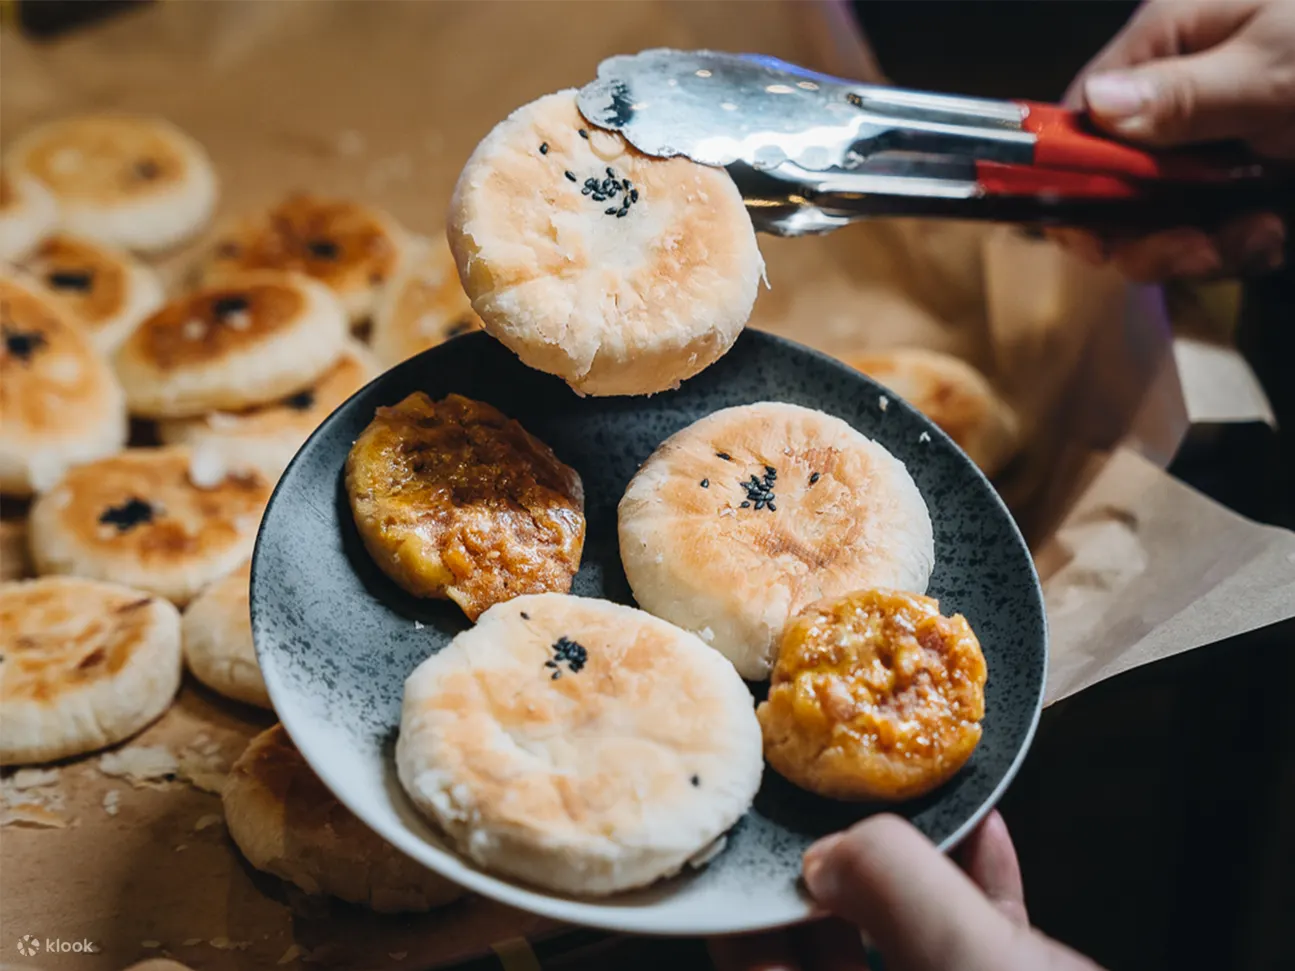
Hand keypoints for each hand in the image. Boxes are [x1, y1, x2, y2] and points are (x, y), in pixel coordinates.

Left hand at [708, 811, 1103, 970]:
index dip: (749, 914)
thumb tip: (830, 851)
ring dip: (907, 879)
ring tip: (908, 812)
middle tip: (827, 815)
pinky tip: (987, 842)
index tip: (751, 849)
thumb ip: (898, 895)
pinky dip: (976, 895)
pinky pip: (974, 950)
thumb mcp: (978, 966)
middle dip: (830, 882)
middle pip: (825, 959)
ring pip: (901, 951)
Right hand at [1054, 0, 1294, 280]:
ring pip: (1155, 217)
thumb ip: (1188, 93)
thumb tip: (1099, 108)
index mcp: (1170, 41)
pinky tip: (1270, 235)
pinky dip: (1235, 247)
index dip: (1069, 176)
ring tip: (1251, 240)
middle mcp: (1176, 95)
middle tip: (1189, 252)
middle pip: (1107, 180)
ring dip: (1193, 247)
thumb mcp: (1278, 64)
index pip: (1079, 115)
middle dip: (1139, 230)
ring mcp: (1210, 142)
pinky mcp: (1243, 180)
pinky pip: (1208, 229)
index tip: (1091, 226)